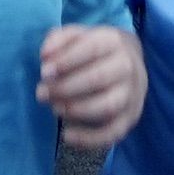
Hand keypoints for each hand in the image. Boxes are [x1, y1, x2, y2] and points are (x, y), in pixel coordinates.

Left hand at [37, 23, 147, 152]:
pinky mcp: (130, 118)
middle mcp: (127, 67)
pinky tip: (67, 136)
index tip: (44, 72)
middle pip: (98, 78)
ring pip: (107, 106)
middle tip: (42, 93)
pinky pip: (113, 133)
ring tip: (54, 108)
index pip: (92, 49)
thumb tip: (45, 56)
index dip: (66, 61)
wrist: (130, 61)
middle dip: (65, 88)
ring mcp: (132, 94)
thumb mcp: (78, 35)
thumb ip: (59, 39)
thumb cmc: (95, 49)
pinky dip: (89, 139)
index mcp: (114, 41)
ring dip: (76, 110)